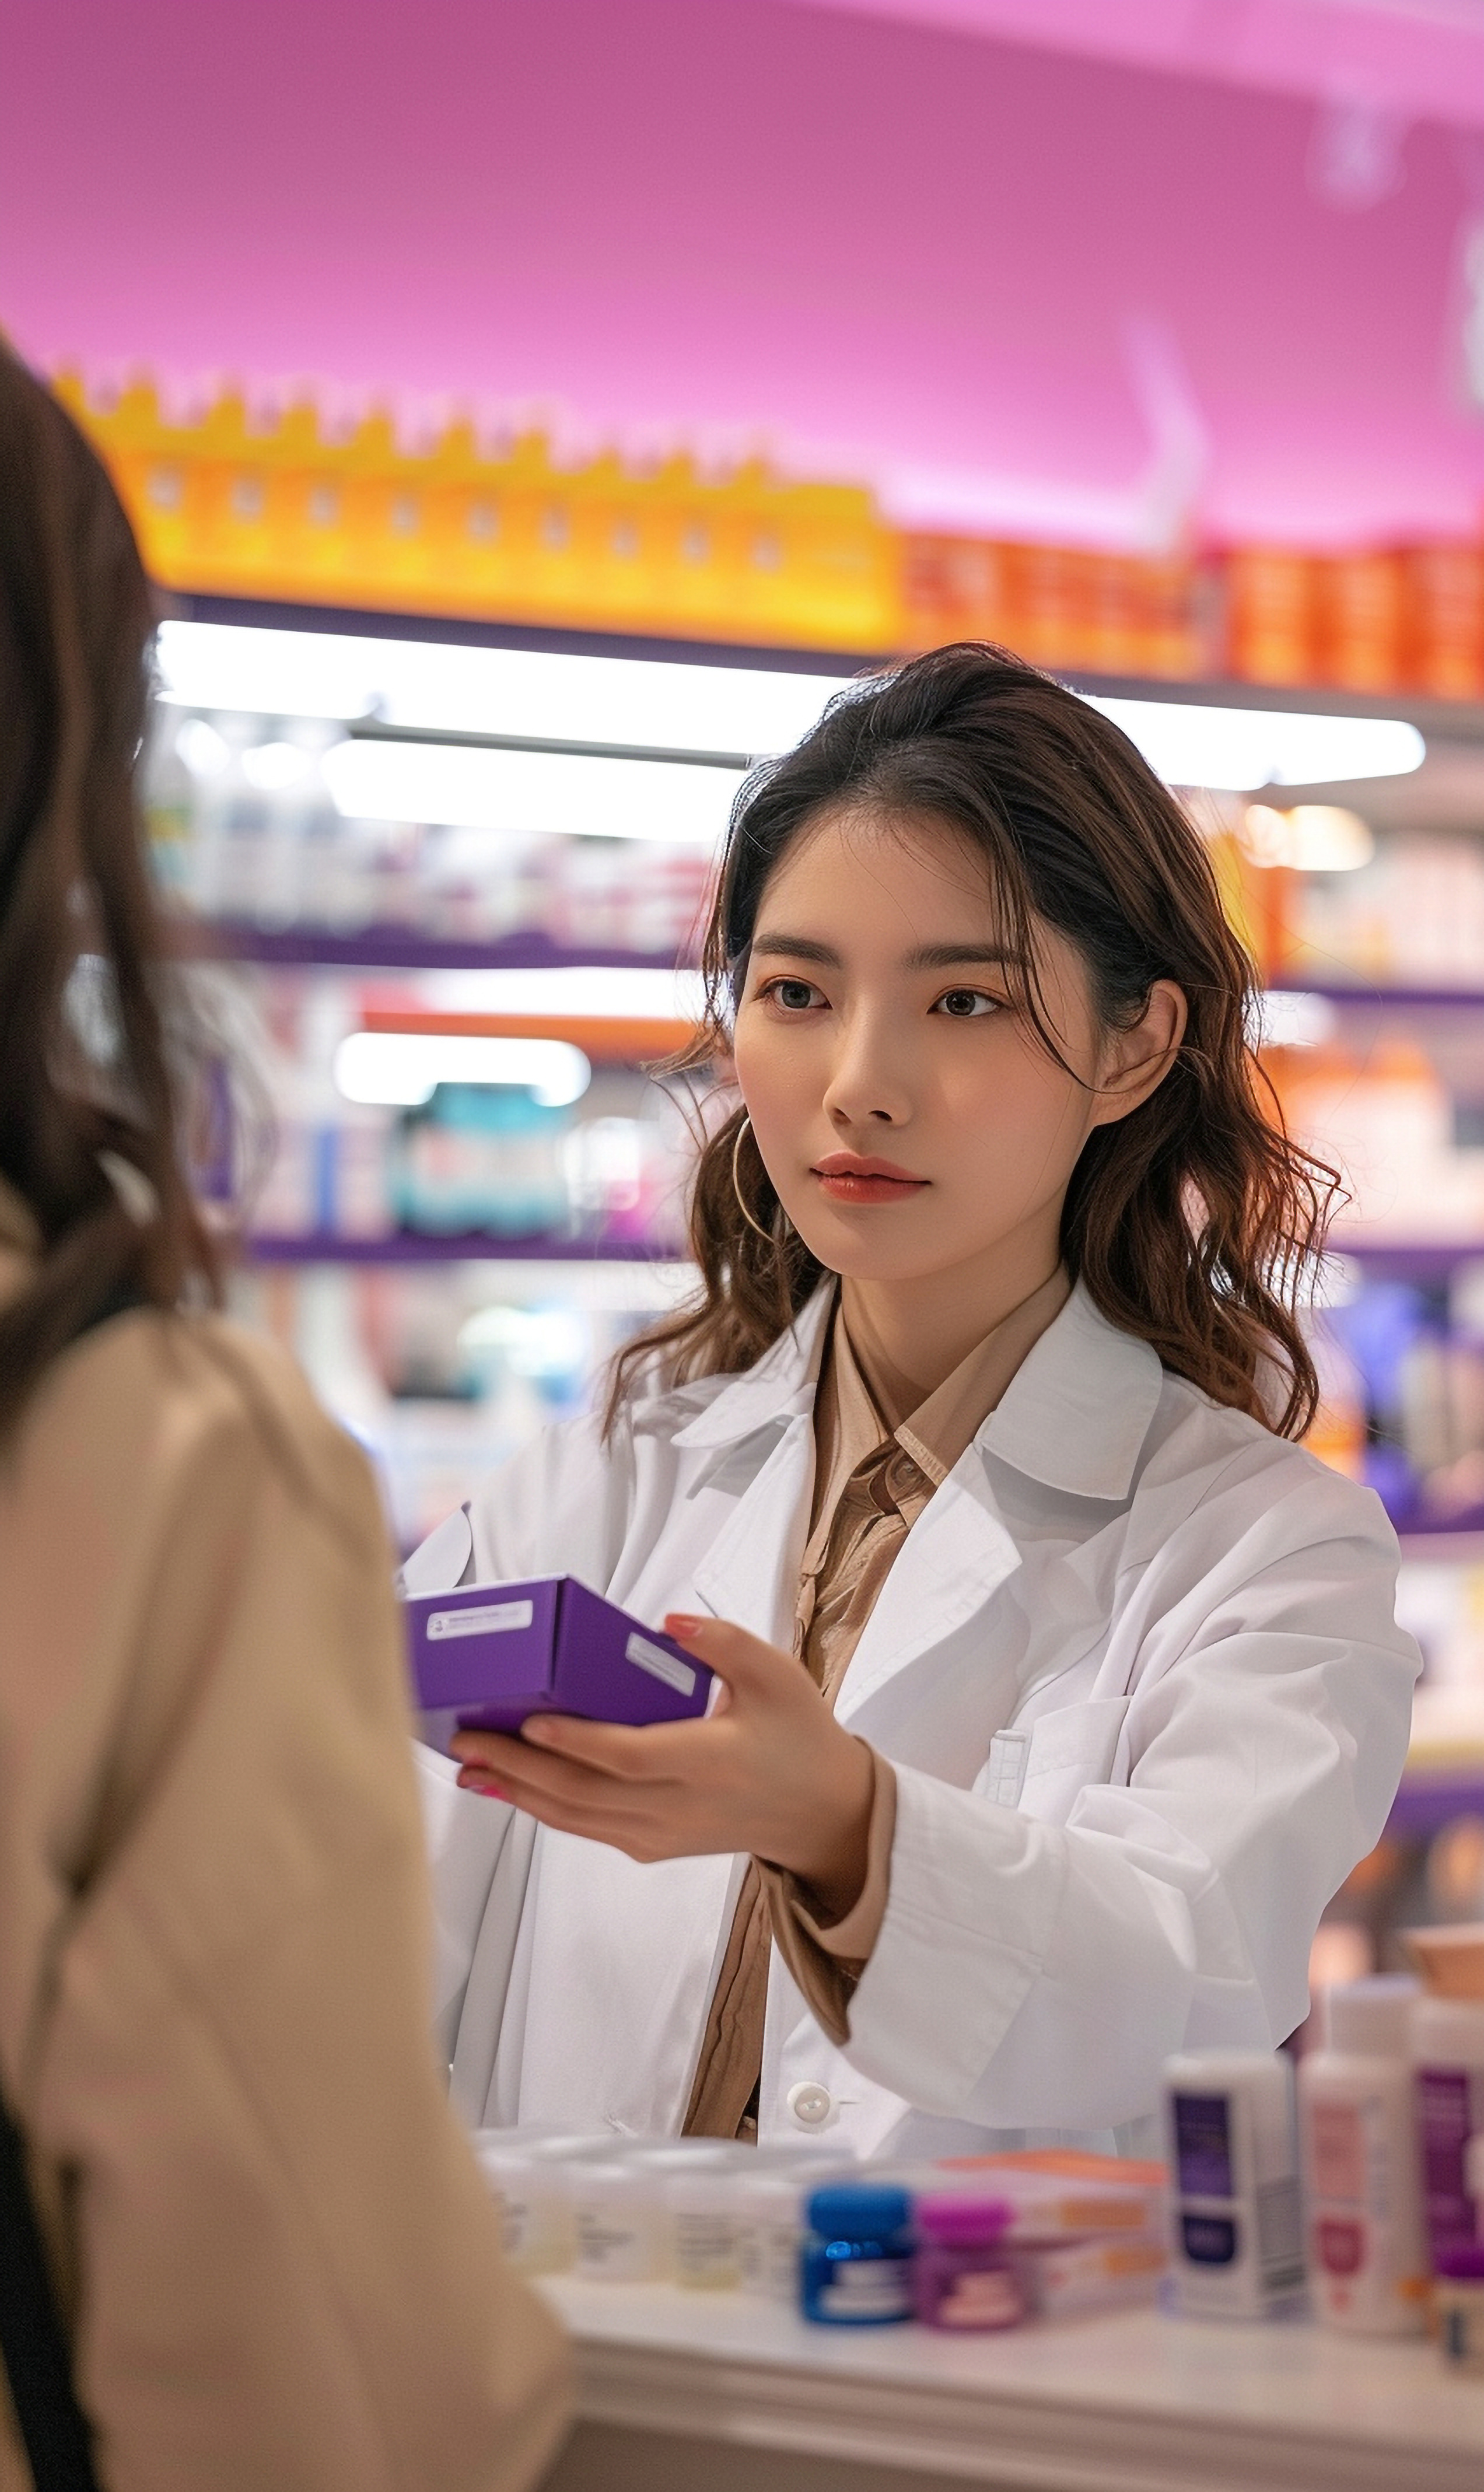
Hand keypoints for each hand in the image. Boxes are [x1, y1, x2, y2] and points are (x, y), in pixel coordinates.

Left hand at [450, 1615, 874, 1920]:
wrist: (821, 1814)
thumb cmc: (797, 1736)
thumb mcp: (776, 1675)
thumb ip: (723, 1643)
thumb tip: (665, 1623)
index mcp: (709, 1761)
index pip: (630, 1756)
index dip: (578, 1742)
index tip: (531, 1722)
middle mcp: (679, 1805)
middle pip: (584, 1793)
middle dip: (518, 1766)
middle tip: (466, 1736)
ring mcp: (661, 1832)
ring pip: (576, 1818)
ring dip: (518, 1792)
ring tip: (469, 1765)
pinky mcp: (652, 1845)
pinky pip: (587, 1828)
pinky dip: (543, 1809)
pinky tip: (510, 1787)